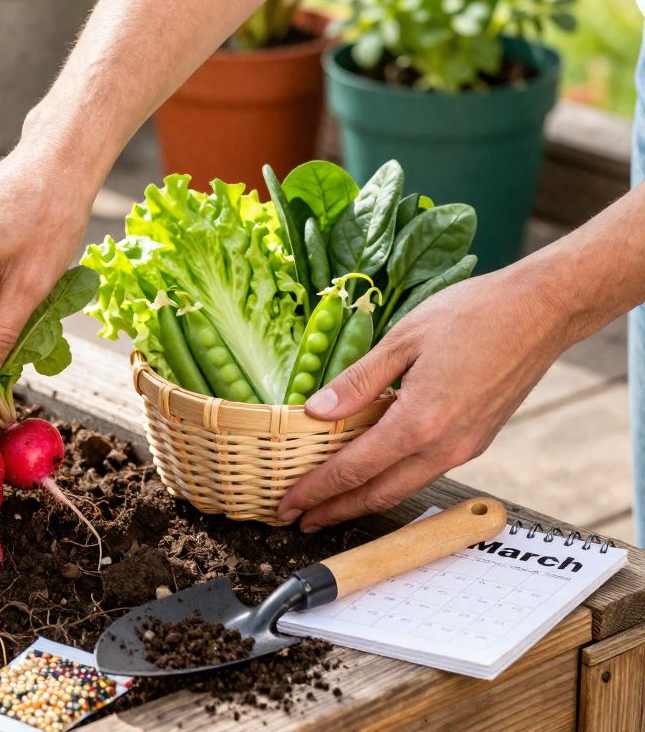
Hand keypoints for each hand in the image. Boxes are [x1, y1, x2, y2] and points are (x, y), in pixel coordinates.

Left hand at [276, 265, 572, 531]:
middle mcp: (444, 446)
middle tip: (298, 518)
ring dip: (363, 501)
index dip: (315, 491)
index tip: (288, 505)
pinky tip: (372, 471)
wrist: (542, 311)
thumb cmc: (475, 315)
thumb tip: (314, 412)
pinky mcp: (477, 441)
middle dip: (334, 510)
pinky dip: (392, 480)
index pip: (353, 470)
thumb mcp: (402, 340)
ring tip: (329, 504)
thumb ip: (357, 382)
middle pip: (377, 494)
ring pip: (403, 488)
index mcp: (419, 422)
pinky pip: (425, 471)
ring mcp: (464, 448)